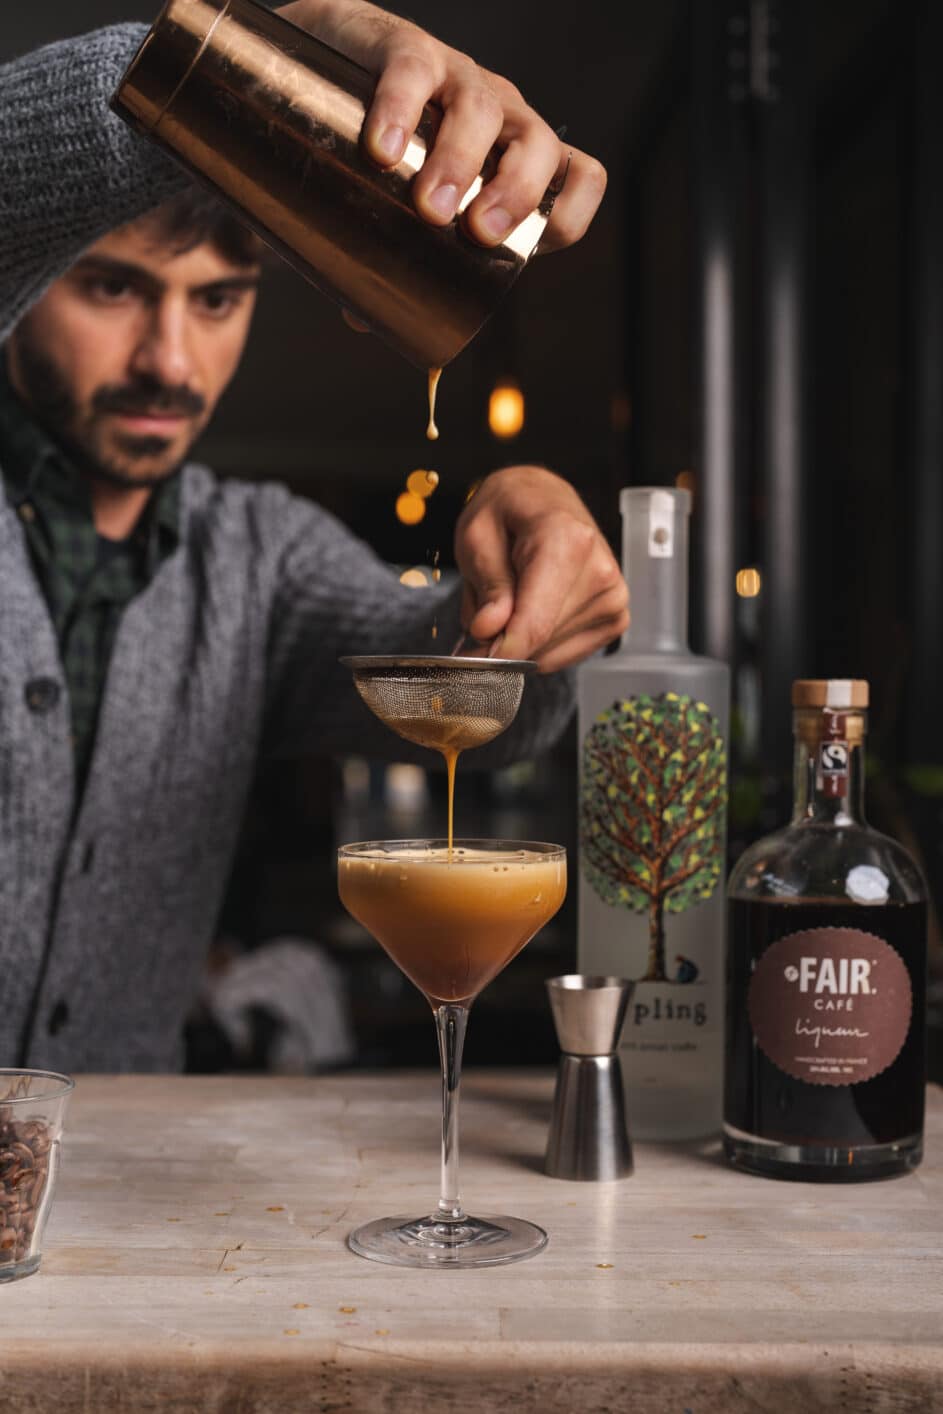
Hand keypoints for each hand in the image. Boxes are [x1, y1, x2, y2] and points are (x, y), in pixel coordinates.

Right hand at [277, 0, 605, 251]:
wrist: (318, 65)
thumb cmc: (377, 152)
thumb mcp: (400, 204)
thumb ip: (390, 259)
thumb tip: (365, 322)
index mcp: (512, 157)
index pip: (577, 178)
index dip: (568, 216)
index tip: (524, 249)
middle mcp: (497, 115)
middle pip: (537, 147)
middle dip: (516, 193)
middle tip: (476, 232)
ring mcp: (454, 77)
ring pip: (481, 109)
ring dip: (460, 162)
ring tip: (428, 207)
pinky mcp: (403, 48)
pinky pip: (414, 71)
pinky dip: (401, 110)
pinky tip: (383, 151)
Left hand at [454, 467, 628, 673]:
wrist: (542, 498)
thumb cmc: (509, 511)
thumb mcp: (477, 536)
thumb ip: (488, 586)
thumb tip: (489, 630)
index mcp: (567, 541)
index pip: (535, 622)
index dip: (499, 650)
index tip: (473, 658)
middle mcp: (600, 570)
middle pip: (540, 641)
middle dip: (503, 639)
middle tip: (486, 609)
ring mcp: (613, 597)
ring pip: (550, 652)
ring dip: (521, 638)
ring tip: (515, 597)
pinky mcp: (615, 617)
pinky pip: (565, 654)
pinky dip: (540, 643)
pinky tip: (534, 609)